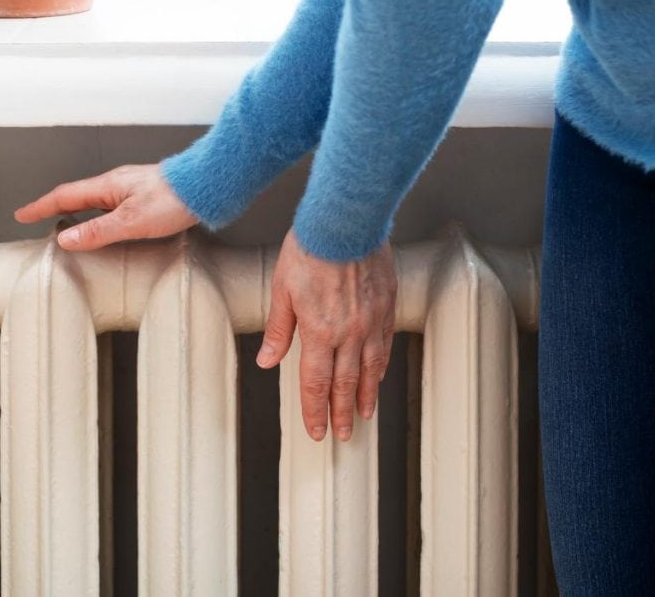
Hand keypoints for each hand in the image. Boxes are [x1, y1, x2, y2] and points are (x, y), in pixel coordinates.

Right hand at [14, 164, 197, 249]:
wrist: (207, 186)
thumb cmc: (174, 200)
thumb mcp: (131, 221)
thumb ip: (97, 231)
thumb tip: (65, 238)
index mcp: (107, 186)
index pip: (64, 196)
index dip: (41, 206)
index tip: (21, 215)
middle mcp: (117, 184)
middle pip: (78, 196)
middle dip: (55, 208)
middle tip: (38, 220)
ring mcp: (132, 188)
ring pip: (96, 200)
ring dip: (78, 212)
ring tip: (68, 226)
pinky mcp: (146, 195)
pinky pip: (112, 204)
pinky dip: (100, 214)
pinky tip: (108, 224)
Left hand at [257, 230, 396, 441]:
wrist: (345, 220)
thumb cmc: (310, 248)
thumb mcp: (282, 290)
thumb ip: (279, 330)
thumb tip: (268, 360)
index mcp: (319, 330)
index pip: (316, 383)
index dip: (315, 410)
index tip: (316, 430)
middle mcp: (348, 332)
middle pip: (345, 383)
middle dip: (342, 413)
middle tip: (343, 434)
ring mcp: (371, 320)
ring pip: (370, 369)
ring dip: (365, 396)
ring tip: (364, 414)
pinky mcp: (386, 306)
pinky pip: (384, 345)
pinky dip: (380, 367)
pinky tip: (378, 376)